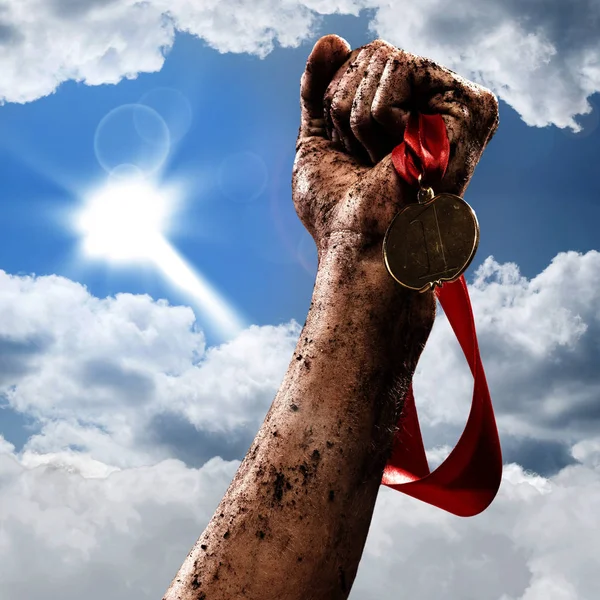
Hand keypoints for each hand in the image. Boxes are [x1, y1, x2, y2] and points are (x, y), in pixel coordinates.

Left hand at [293, 35, 498, 252]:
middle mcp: (430, 104)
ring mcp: (452, 103)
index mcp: (401, 114)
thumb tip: (333, 38)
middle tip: (366, 160)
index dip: (336, 105)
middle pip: (369, 54)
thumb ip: (318, 89)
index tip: (348, 153)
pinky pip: (401, 68)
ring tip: (385, 160)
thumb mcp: (316, 142)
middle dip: (346, 109)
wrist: (360, 244)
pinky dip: (383, 115)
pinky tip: (403, 151)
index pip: (357, 63)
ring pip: (382, 58)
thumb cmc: (338, 210)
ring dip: (361, 119)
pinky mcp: (470, 105)